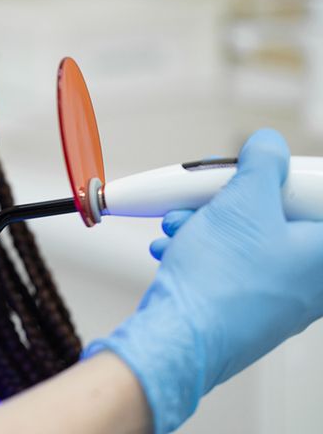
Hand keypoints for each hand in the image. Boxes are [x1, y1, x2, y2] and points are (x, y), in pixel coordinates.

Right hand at [84, 129, 322, 432]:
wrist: (177, 337)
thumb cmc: (219, 282)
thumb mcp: (243, 201)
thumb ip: (263, 164)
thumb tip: (268, 147)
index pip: (317, 198)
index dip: (286, 178)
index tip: (262, 170)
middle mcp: (311, 281)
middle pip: (277, 216)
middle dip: (231, 199)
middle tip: (208, 193)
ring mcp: (279, 300)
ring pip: (246, 241)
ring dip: (207, 224)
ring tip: (180, 225)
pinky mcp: (245, 311)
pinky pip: (229, 266)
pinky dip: (201, 251)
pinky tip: (175, 248)